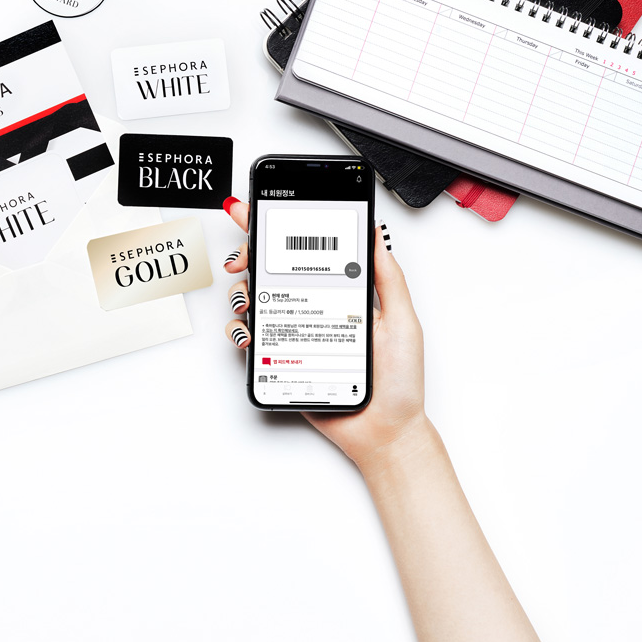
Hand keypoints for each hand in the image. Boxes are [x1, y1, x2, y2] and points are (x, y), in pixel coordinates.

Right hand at [222, 200, 428, 469]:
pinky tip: (249, 330)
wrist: (385, 433)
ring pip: (253, 299)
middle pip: (272, 269)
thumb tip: (375, 234)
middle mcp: (315, 309)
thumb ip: (388, 278)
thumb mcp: (402, 320)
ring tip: (250, 296)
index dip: (283, 227)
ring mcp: (295, 334)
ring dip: (241, 289)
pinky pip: (249, 338)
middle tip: (245, 256)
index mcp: (342, 293)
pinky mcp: (280, 361)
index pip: (310, 251)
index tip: (262, 208)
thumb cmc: (399, 383)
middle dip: (249, 252)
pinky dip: (239, 329)